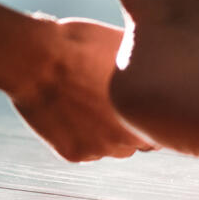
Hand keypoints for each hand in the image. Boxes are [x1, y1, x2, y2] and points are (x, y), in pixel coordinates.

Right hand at [10, 16, 155, 161]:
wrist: (38, 58)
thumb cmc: (84, 45)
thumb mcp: (128, 50)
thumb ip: (149, 70)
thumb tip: (159, 68)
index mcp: (147, 114)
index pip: (161, 127)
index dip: (150, 111)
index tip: (140, 98)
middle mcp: (128, 140)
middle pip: (138, 141)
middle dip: (130, 125)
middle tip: (111, 99)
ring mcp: (100, 150)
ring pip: (112, 148)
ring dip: (107, 133)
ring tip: (90, 103)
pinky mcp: (74, 154)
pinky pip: (85, 149)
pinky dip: (80, 135)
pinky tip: (71, 109)